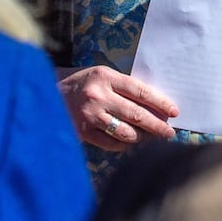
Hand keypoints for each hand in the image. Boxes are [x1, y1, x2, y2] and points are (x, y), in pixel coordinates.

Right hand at [57, 65, 179, 150]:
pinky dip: (124, 145)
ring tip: (150, 138)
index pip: (140, 91)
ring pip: (125, 132)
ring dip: (142, 137)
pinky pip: (111, 143)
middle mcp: (98, 95)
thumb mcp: (101, 75)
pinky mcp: (83, 132)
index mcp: (105, 77)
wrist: (47, 93)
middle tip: (169, 133)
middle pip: (136, 114)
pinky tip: (130, 143)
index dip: (160, 102)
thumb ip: (123, 87)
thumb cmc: (81, 83)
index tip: (174, 112)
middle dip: (157, 125)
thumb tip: (154, 106)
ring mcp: (90, 115)